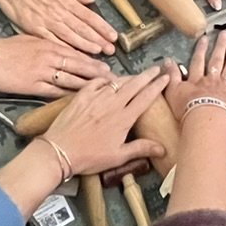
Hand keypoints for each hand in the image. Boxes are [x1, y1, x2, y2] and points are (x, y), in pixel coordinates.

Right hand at [0, 0, 115, 53]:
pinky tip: (72, 57)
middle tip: (111, 51)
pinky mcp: (35, 29)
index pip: (90, 16)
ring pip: (70, 37)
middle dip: (98, 40)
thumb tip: (91, 0)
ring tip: (98, 54)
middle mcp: (60, 12)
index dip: (103, 28)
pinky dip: (63, 49)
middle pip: (83, 29)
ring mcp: (47, 22)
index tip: (113, 37)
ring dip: (85, 46)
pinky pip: (52, 41)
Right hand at [0, 34, 110, 97]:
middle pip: (80, 65)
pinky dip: (69, 95)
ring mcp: (42, 71)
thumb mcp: (29, 38)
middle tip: (115, 80)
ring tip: (104, 92)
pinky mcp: (32, 85)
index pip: (77, 52)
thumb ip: (47, 43)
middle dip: (98, 73)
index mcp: (48, 44)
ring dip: (89, 85)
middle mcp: (49, 56)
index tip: (107, 64)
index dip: (94, 59)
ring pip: (71, 78)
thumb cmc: (4, 48)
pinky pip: (55, 91)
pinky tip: (81, 101)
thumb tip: (61, 48)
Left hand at [35, 67, 170, 175]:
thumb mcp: (118, 157)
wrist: (59, 151)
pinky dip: (105, 78)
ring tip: (137, 75)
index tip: (166, 78)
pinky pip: (97, 81)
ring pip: (117, 81)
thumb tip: (162, 148)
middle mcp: (112, 104)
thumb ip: (140, 149)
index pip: (146, 97)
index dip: (157, 86)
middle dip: (147, 75)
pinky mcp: (81, 96)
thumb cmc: (89, 157)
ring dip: (129, 76)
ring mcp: (96, 98)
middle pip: (134, 84)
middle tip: (156, 69)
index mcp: (124, 118)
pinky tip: (109, 79)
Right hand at [162, 32, 225, 124]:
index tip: (205, 38)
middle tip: (224, 34)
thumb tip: (167, 61)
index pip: (198, 61)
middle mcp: (212, 80)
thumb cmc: (187, 109)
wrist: (206, 119)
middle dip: (220, 47)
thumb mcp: (173, 92)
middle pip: (216, 61)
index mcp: (196, 80)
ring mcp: (225, 87)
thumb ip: (171, 76)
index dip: (201, 49)